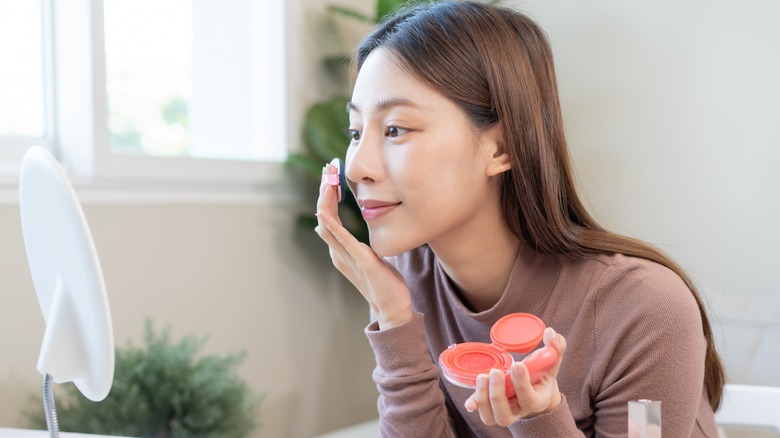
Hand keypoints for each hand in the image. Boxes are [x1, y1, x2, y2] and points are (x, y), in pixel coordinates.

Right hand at [315, 163, 412, 329]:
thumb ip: (362, 245)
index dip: (328, 195)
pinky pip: (341, 240)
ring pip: (327, 224)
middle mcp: (337, 252)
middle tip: (327, 168)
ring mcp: (346, 257)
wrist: (392, 307)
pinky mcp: (359, 260)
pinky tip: (325, 212)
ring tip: (327, 179)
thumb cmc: (385, 282)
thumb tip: (362, 234)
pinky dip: (331, 225)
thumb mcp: (371, 257)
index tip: (331, 174)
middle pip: (323, 216)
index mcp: (340, 250)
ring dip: (325, 200)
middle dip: (324, 190)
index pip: (328, 216)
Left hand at [464, 327, 566, 425]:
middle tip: (496, 372)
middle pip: (506, 414)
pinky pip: (482, 411)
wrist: (535, 390)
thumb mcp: (552, 362)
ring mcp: (504, 411)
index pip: (529, 398)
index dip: (522, 383)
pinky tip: (469, 401)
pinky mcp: (491, 407)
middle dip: (498, 393)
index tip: (517, 364)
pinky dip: (475, 404)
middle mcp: (519, 411)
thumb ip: (556, 347)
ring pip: (491, 416)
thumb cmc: (542, 374)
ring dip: (484, 398)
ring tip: (482, 377)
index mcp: (537, 400)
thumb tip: (550, 332)